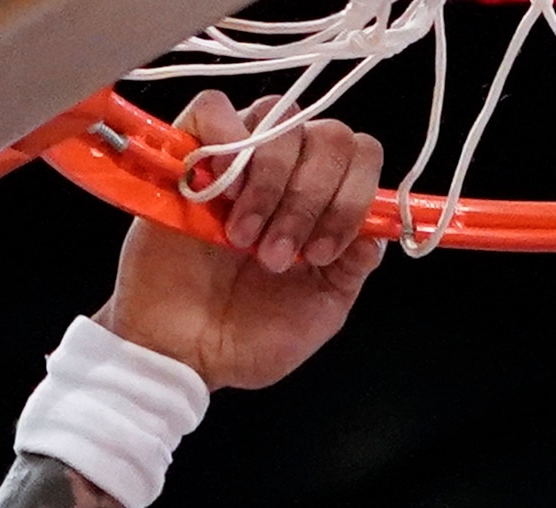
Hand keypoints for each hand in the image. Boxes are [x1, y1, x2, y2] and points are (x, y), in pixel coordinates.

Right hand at [96, 93, 387, 390]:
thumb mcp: (321, 310)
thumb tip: (374, 230)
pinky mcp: (188, 153)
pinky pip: (213, 105)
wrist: (181, 354)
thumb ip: (352, 266)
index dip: (351, 199)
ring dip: (270, 182)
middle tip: (276, 255)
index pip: (362, 157)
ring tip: (243, 239)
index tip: (322, 252)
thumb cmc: (246, 337)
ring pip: (281, 116)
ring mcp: (239, 159)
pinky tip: (219, 194)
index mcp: (324, 206)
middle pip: (330, 134)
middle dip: (310, 198)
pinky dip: (225, 140)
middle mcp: (289, 174)